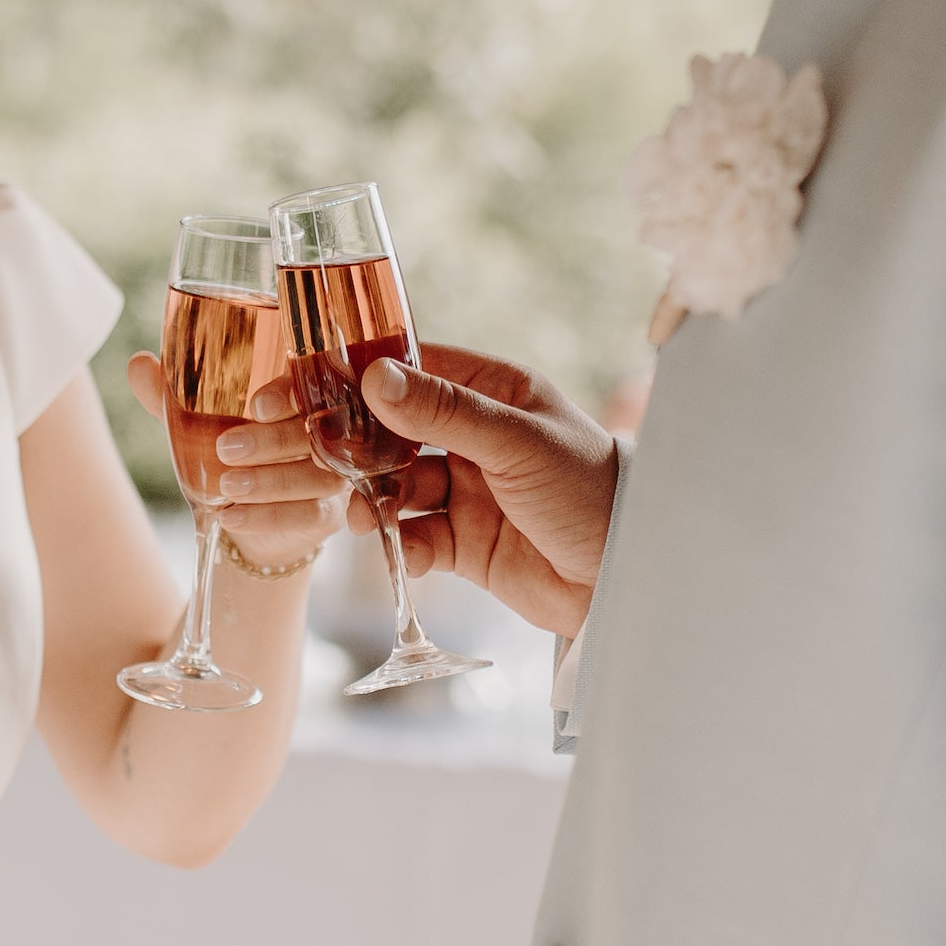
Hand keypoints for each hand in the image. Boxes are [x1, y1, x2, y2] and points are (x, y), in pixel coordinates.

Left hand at [124, 352, 335, 571]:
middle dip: (271, 440)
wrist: (251, 516)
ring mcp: (333, 473)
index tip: (255, 405)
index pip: (308, 384)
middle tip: (225, 448)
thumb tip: (138, 364)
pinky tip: (233, 517)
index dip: (287, 393)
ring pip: (314, 476)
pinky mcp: (329, 513)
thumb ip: (172, 397)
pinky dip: (269, 516)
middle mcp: (327, 431)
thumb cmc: (230, 454)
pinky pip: (308, 514)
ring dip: (269, 482)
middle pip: (314, 432)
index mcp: (300, 396)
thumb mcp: (198, 423)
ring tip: (227, 487)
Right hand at [357, 343, 616, 637]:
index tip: (321, 387)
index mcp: (496, 392)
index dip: (370, 378)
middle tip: (332, 462)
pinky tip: (403, 550)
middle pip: (399, 433)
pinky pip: (417, 537)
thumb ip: (444, 412)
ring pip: (401, 486)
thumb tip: (375, 378)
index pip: (419, 370)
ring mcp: (470, 491)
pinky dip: (403, 544)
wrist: (625, 575)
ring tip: (365, 516)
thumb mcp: (515, 441)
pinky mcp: (467, 543)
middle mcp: (478, 437)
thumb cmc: (588, 490)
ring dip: (378, 500)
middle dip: (364, 449)